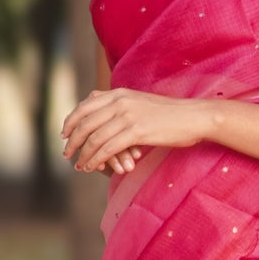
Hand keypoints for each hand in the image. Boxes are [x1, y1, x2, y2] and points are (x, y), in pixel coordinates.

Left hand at [60, 87, 208, 173]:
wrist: (194, 116)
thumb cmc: (169, 113)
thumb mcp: (140, 102)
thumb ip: (119, 103)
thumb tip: (98, 107)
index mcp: (119, 93)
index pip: (85, 106)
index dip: (71, 121)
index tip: (64, 134)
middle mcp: (120, 101)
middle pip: (85, 122)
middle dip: (73, 140)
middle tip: (66, 154)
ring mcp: (128, 115)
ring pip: (95, 137)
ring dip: (83, 154)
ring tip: (79, 165)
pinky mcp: (137, 131)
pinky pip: (108, 148)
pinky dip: (96, 159)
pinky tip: (92, 166)